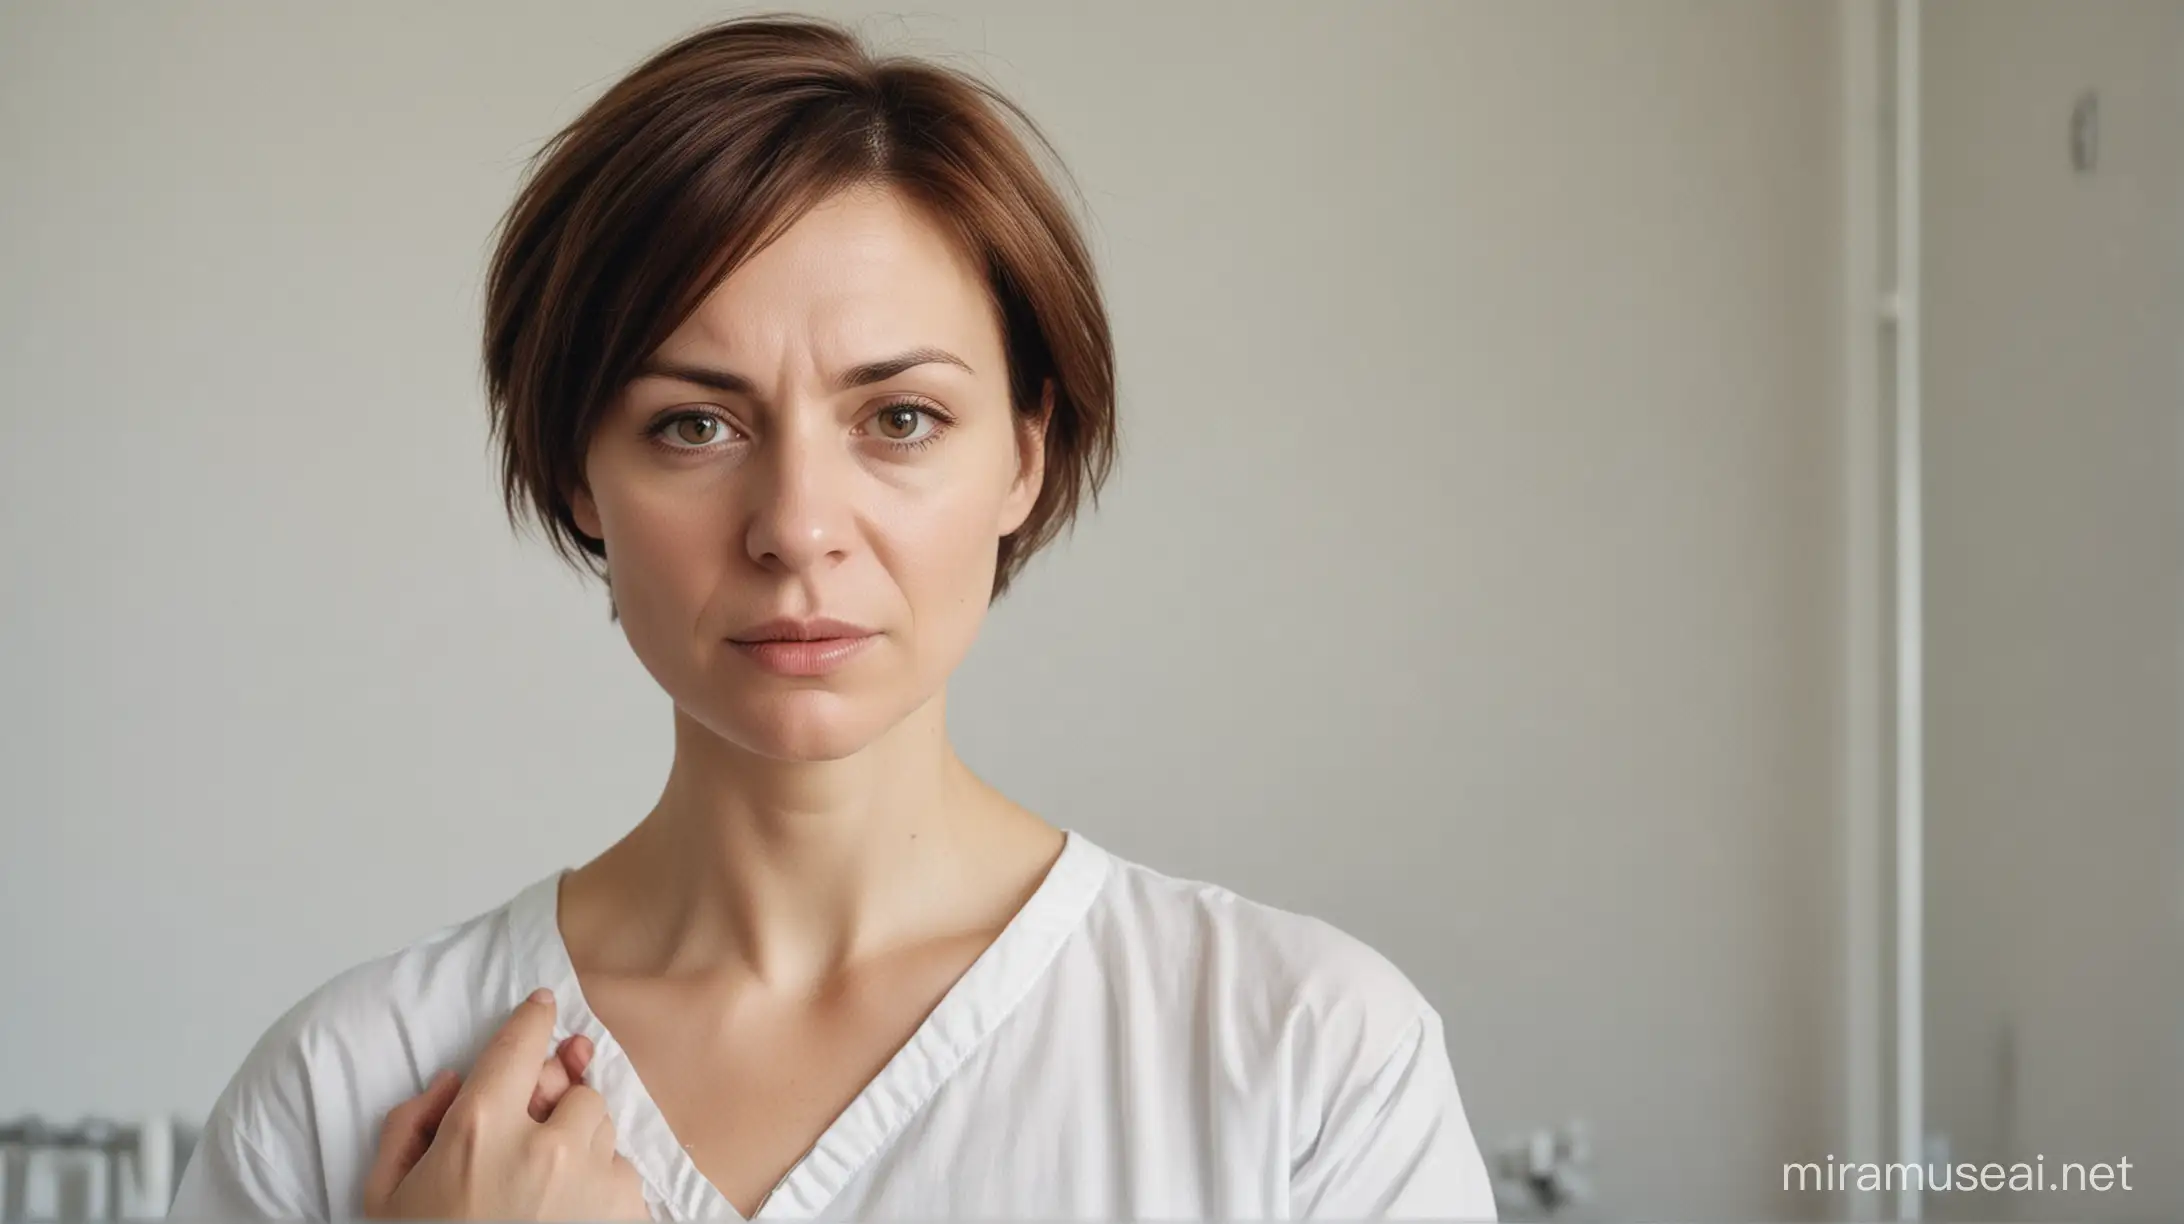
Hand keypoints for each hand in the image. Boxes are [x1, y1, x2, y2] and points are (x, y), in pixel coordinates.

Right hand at [362, 990, 648, 1219]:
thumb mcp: (386, 1195)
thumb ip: (410, 1124)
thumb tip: (454, 1082)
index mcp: (481, 1128)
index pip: (520, 1044)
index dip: (533, 1020)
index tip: (543, 1006)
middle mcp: (545, 1143)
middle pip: (574, 1089)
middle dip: (554, 1106)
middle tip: (531, 1137)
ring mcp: (593, 1178)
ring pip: (602, 1129)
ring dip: (580, 1147)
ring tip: (544, 1193)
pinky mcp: (626, 1211)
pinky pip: (624, 1174)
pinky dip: (602, 1188)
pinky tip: (569, 1216)